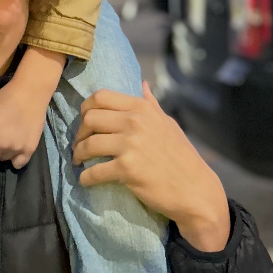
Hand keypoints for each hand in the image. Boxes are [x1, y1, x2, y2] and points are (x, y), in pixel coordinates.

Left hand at [0, 79, 50, 168]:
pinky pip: (18, 164)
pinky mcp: (29, 149)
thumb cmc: (5, 97)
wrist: (31, 93)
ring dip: (1, 153)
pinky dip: (15, 158)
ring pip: (2, 160)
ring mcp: (16, 149)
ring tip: (5, 140)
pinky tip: (15, 148)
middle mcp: (0, 145)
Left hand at [72, 82, 230, 251]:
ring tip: (80, 162)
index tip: (86, 123)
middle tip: (80, 145)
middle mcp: (135, 122)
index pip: (100, 96)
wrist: (194, 189)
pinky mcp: (127, 169)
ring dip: (79, 155)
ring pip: (88, 144)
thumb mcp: (168, 124)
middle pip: (90, 118)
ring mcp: (130, 145)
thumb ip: (151, 104)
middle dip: (80, 133)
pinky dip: (86, 178)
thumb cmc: (181, 156)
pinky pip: (94, 171)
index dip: (86, 109)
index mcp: (142, 108)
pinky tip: (86, 181)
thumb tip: (143, 83)